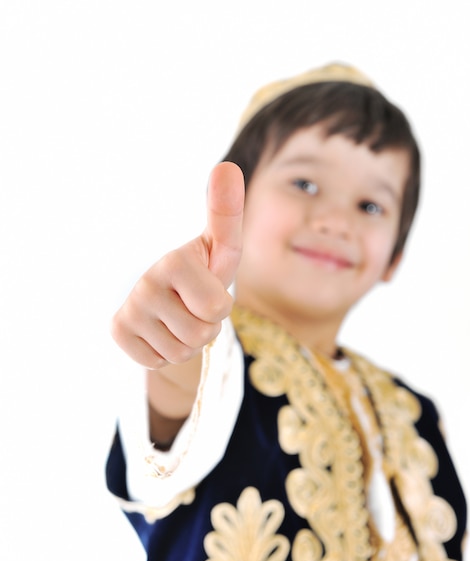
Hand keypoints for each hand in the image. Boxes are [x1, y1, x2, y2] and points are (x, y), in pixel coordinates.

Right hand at [111, 162, 243, 367]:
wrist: (169, 297)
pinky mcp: (118, 331)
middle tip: (195, 306)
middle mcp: (145, 283)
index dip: (220, 305)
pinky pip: (158, 361)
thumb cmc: (203, 271)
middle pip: (201, 334)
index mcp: (174, 261)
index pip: (217, 309)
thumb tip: (227, 165)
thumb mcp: (222, 247)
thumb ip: (227, 212)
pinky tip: (160, 330)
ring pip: (181, 352)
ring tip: (179, 317)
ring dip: (188, 341)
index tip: (207, 285)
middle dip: (206, 327)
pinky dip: (166, 352)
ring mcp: (129, 309)